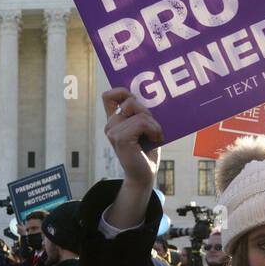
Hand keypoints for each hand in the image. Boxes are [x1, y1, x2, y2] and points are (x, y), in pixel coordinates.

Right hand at [101, 88, 162, 228]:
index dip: (121, 91)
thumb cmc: (147, 150)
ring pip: (138, 113)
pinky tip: (155, 139)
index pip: (108, 96)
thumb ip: (141, 113)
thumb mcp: (144, 127)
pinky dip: (153, 129)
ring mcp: (112, 131)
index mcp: (114, 120)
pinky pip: (141, 123)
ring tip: (155, 135)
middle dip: (147, 110)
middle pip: (130, 100)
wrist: (144, 174)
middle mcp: (110, 125)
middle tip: (154, 126)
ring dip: (153, 123)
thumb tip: (153, 95)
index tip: (136, 98)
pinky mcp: (119, 138)